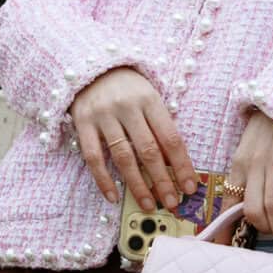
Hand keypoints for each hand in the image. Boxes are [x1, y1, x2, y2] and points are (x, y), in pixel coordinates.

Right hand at [70, 67, 198, 212]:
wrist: (92, 68)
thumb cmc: (128, 88)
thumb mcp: (149, 98)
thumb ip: (160, 126)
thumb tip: (175, 166)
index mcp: (149, 99)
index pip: (170, 138)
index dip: (182, 165)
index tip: (190, 187)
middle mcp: (127, 106)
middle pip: (148, 150)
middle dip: (162, 180)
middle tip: (172, 202)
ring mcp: (103, 115)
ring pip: (123, 157)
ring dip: (137, 185)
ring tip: (147, 204)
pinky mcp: (83, 123)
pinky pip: (93, 157)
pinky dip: (103, 179)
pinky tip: (113, 196)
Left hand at [213, 106, 272, 245]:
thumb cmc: (266, 132)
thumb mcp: (247, 152)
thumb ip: (243, 179)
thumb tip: (237, 211)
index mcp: (238, 164)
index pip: (228, 202)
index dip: (225, 228)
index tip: (222, 246)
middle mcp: (254, 166)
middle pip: (252, 209)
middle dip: (260, 228)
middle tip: (267, 231)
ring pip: (272, 207)